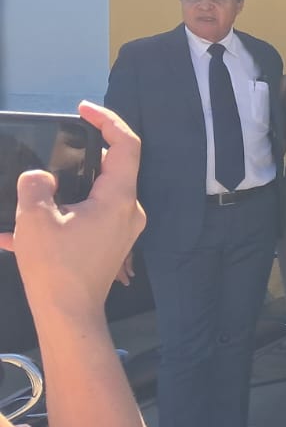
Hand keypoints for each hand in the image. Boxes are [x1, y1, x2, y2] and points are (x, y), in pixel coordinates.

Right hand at [1, 101, 145, 316]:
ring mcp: (121, 229)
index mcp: (119, 198)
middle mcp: (128, 211)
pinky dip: (58, 217)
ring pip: (95, 194)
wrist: (68, 317)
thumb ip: (35, 187)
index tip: (83, 109)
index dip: (108, 120)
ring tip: (32, 190)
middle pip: (113, 168)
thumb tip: (39, 178)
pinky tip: (16, 232)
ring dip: (64, 189)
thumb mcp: (35, 219)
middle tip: (56, 145)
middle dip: (83, 154)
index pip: (127, 144)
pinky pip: (84, 219)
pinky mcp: (109, 244)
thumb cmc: (56, 269)